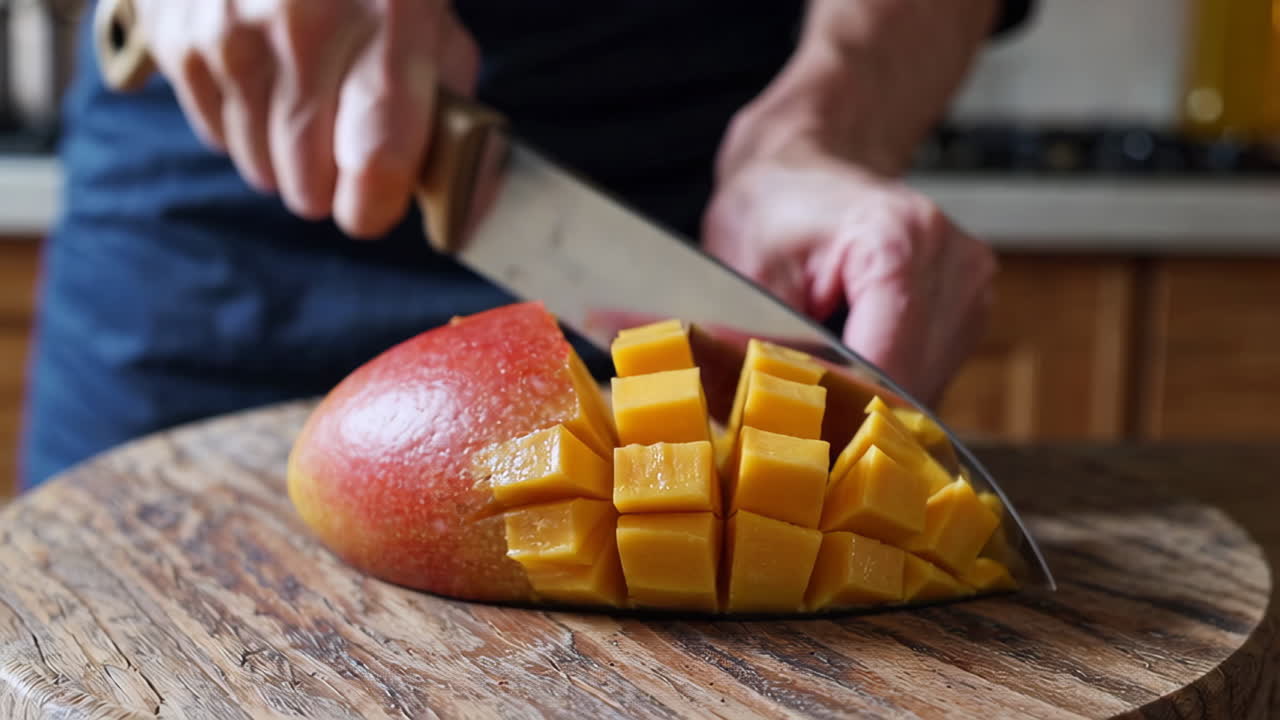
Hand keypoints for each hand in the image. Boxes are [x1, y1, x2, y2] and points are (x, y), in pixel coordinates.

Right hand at [135, 0, 477, 237]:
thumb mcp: (433, 23)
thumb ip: (452, 112)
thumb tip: (466, 206)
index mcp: (391, 19)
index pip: (376, 160)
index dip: (375, 206)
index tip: (375, 206)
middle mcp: (304, 26)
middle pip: (308, 183)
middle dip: (330, 184)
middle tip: (342, 146)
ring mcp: (232, 32)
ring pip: (260, 168)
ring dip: (285, 158)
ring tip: (306, 101)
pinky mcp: (179, 38)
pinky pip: (218, 136)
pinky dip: (244, 124)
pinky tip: (265, 77)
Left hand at [702, 153, 995, 404]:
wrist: (806, 165)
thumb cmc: (772, 206)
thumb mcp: (742, 273)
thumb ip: (754, 346)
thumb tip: (747, 416)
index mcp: (898, 240)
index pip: (888, 366)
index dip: (842, 412)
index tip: (803, 438)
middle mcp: (952, 260)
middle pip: (914, 384)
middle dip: (856, 413)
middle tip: (802, 427)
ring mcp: (971, 284)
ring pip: (927, 387)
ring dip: (876, 400)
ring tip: (824, 384)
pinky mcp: (969, 305)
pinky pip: (932, 372)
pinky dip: (891, 383)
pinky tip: (854, 367)